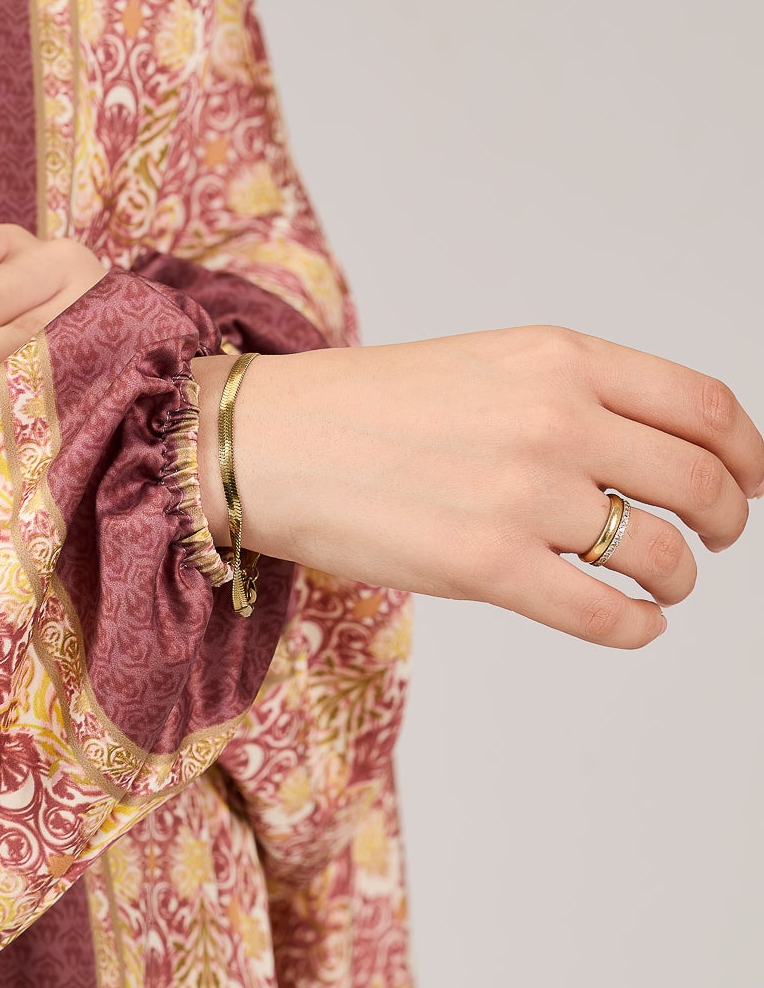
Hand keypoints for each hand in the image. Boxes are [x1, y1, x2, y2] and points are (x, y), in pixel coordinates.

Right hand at [195, 327, 763, 648]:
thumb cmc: (368, 409)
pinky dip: (638, 628)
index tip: (752, 480)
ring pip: (660, 554)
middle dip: (727, 520)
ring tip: (663, 585)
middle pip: (701, 481)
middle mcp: (555, 420)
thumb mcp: (489, 365)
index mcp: (560, 360)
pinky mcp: (487, 567)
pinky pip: (605, 614)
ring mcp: (524, 496)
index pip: (704, 406)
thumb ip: (574, 395)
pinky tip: (633, 624)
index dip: (749, 453)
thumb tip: (659, 452)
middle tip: (715, 539)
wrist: (270, 445)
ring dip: (678, 579)